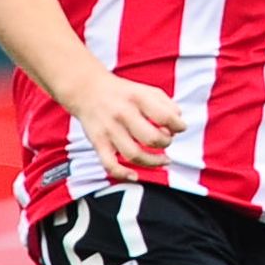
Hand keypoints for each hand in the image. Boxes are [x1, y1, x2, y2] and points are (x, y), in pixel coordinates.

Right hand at [65, 71, 183, 181]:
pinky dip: (123, 173)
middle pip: (152, 138)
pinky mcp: (98, 142)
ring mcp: (109, 129)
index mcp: (138, 98)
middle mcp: (123, 114)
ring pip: (134, 155)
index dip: (178, 126)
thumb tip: (178, 124)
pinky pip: (109, 164)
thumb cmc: (123, 93)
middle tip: (167, 140)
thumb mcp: (147, 90)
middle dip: (166, 142)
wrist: (86, 89)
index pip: (166, 117)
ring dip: (153, 162)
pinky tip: (135, 175)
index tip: (179, 127)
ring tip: (163, 160)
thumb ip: (167, 105)